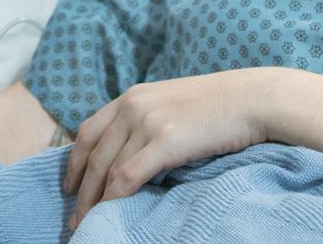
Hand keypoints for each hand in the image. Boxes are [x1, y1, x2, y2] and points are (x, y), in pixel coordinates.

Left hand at [63, 70, 285, 230]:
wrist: (252, 98)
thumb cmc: (219, 106)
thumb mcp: (172, 105)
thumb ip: (148, 122)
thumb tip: (135, 154)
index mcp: (131, 97)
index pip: (88, 131)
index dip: (75, 161)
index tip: (70, 186)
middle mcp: (132, 106)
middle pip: (93, 154)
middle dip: (81, 189)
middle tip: (73, 217)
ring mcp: (147, 122)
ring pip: (108, 168)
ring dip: (94, 200)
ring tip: (87, 224)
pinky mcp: (165, 140)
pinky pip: (129, 175)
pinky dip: (115, 197)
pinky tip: (110, 213)